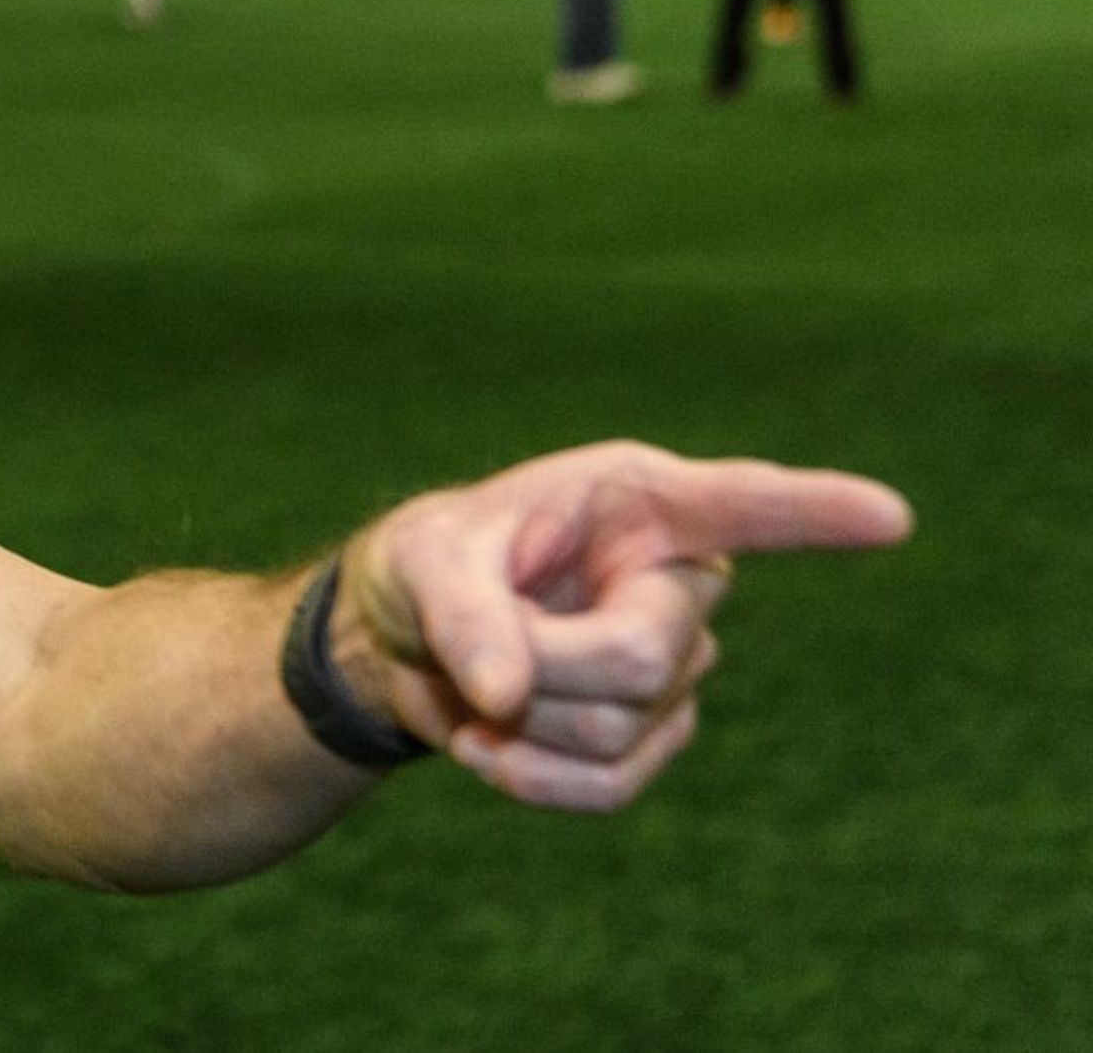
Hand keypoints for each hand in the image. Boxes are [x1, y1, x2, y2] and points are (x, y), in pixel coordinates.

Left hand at [336, 441, 908, 810]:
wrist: (400, 642)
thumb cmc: (423, 568)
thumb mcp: (421, 566)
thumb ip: (464, 618)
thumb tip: (507, 695)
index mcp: (638, 503)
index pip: (740, 506)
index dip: (813, 513)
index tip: (891, 516)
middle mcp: (676, 580)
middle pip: (643, 655)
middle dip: (541, 666)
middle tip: (475, 653)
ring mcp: (675, 666)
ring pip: (619, 728)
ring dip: (520, 721)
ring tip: (477, 684)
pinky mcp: (652, 737)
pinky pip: (609, 787)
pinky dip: (531, 779)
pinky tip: (487, 744)